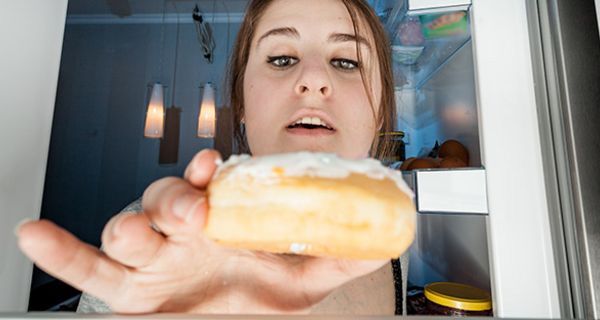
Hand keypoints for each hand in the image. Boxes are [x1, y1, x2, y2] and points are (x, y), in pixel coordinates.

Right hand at [17, 149, 387, 313]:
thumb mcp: (303, 280)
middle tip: (194, 210)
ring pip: (124, 225)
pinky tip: (33, 234)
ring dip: (129, 222)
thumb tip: (383, 236)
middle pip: (161, 199)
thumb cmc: (257, 303)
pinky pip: (86, 266)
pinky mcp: (125, 289)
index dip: (204, 171)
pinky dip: (59, 250)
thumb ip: (339, 255)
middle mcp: (182, 233)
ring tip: (142, 233)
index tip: (212, 164)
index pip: (205, 184)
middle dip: (172, 199)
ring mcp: (151, 259)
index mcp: (221, 221)